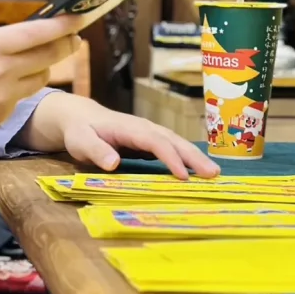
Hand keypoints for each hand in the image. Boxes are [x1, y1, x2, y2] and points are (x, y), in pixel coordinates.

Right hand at [0, 6, 81, 157]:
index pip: (37, 32)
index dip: (63, 24)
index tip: (80, 16)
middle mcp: (2, 73)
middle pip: (50, 55)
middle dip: (67, 43)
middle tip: (74, 35)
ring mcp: (4, 98)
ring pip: (41, 77)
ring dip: (44, 65)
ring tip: (37, 56)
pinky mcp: (1, 117)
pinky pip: (22, 95)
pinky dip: (22, 84)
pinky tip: (8, 80)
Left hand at [20, 93, 220, 179]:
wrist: (80, 117)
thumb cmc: (80, 131)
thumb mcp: (81, 142)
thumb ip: (96, 151)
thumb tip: (114, 163)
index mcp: (129, 128)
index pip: (154, 141)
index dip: (170, 157)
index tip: (183, 176)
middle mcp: (144, 128)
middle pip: (173, 140)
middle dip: (193, 156)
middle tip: (214, 174)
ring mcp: (149, 133)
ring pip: (176, 142)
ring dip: (195, 156)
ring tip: (214, 173)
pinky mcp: (149, 141)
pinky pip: (172, 148)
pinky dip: (187, 158)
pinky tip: (198, 171)